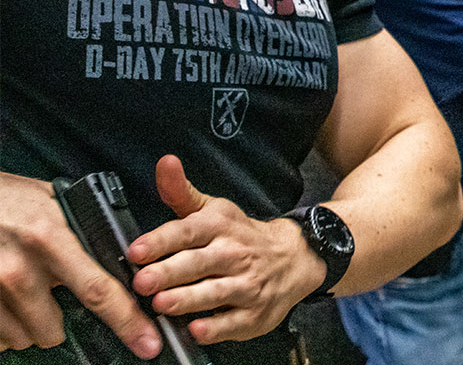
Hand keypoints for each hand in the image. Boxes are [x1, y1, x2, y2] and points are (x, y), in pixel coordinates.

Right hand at [0, 171, 160, 357]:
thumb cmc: (8, 198)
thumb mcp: (53, 202)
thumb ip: (81, 229)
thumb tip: (114, 252)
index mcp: (51, 239)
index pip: (98, 289)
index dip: (127, 321)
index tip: (148, 342)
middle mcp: (21, 270)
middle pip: (54, 331)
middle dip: (61, 323)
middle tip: (54, 296)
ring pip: (24, 338)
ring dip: (30, 323)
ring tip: (24, 289)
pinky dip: (6, 325)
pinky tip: (6, 298)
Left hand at [128, 155, 324, 344]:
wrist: (293, 256)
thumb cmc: (240, 235)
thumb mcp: (213, 209)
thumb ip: (181, 192)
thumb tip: (164, 163)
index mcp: (219, 226)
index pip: (188, 231)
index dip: (161, 240)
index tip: (137, 249)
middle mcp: (233, 253)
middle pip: (199, 263)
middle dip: (170, 272)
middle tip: (143, 282)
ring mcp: (246, 284)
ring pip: (215, 292)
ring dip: (189, 299)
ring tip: (163, 304)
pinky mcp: (253, 314)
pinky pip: (233, 323)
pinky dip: (216, 327)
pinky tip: (198, 329)